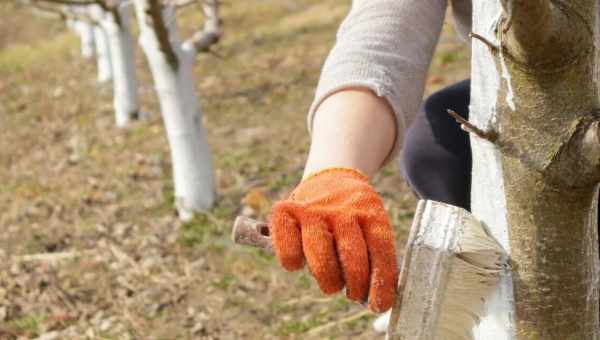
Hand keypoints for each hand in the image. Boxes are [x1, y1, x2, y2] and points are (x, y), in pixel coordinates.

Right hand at [270, 167, 397, 311]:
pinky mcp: (286, 211)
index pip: (380, 251)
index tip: (379, 305)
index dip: (381, 284)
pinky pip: (288, 249)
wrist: (330, 178)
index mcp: (372, 214)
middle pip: (352, 257)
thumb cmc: (354, 219)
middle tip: (352, 292)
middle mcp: (343, 210)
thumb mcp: (372, 227)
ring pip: (321, 256)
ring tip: (331, 283)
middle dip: (354, 285)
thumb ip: (374, 257)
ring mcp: (313, 210)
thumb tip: (374, 301)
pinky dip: (293, 263)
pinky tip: (300, 262)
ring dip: (328, 280)